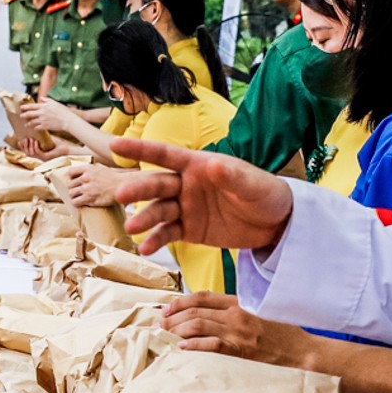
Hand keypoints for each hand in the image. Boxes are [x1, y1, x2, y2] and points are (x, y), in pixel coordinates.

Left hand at [21, 98, 78, 136]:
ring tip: (26, 124)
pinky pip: (37, 127)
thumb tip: (41, 98)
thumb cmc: (63, 111)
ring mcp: (43, 120)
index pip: (32, 106)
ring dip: (28, 123)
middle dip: (24, 115)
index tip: (21, 108)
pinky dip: (35, 128)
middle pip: (29, 114)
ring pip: (32, 122)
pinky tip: (34, 128)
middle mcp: (42, 113)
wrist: (67, 120)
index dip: (25, 107)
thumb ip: (47, 100)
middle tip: (21, 116)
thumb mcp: (55, 103)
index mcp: (44, 106)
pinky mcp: (45, 126)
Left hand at [64, 161, 127, 207]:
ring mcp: (87, 189)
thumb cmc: (114, 178)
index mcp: (88, 169)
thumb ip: (92, 168)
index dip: (72, 177)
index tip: (75, 181)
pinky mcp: (89, 199)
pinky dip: (76, 203)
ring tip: (78, 198)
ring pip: (71, 194)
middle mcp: (86, 178)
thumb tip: (86, 170)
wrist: (122, 186)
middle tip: (78, 191)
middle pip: (70, 184)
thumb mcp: (102, 168)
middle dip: (73, 188)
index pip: (71, 172)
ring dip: (74, 197)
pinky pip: (75, 202)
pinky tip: (80, 203)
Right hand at [112, 139, 294, 255]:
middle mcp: (186, 184)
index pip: (165, 155)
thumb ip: (232, 177)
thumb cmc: (266, 194)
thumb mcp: (253, 184)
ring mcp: (186, 208)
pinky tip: (146, 248)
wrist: (277, 224)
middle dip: (138, 188)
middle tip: (122, 195)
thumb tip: (213, 165)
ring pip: (158, 211)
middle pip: (157, 185)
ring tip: (132, 229)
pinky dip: (155, 241)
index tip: (115, 145)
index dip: (140, 149)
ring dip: (144, 218)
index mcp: (198, 165)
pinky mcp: (190, 230)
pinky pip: (168, 234)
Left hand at [161, 291, 312, 367]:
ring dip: (177, 330)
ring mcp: (238, 333)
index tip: (166, 308)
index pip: (203, 296)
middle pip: (195, 311)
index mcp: (239, 303)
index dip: (180, 301)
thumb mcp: (259, 312)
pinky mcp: (241, 351)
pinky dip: (194, 345)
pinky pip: (212, 345)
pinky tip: (182, 348)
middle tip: (158, 324)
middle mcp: (236, 315)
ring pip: (199, 326)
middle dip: (172, 317)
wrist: (303, 353)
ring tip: (164, 335)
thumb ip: (236, 311)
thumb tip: (209, 314)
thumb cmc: (282, 334)